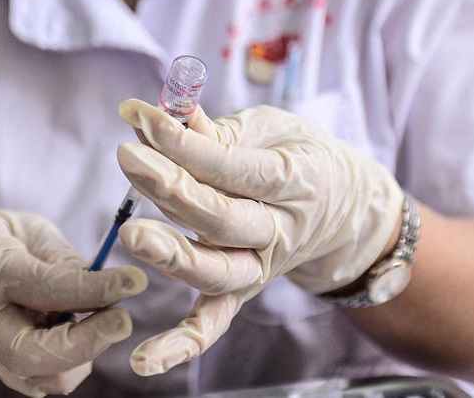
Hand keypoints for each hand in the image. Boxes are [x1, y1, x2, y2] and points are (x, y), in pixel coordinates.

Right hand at [0, 209, 147, 396]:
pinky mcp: (9, 373)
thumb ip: (60, 257)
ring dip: (86, 353)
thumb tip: (104, 285)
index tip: (136, 281)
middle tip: (122, 319)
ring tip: (100, 316)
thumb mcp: (22, 230)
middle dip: (88, 343)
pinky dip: (77, 361)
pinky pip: (51, 380)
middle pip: (38, 355)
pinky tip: (81, 330)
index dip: (96, 288)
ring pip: (48, 377)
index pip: (47, 287)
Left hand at [115, 100, 403, 375]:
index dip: (183, 142)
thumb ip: (214, 125)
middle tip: (128, 157)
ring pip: (217, 272)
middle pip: (221, 217)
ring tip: (132, 234)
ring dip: (173, 255)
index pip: (230, 165)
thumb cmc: (298, 157)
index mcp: (292, 181)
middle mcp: (279, 231)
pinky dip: (182, 345)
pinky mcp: (243, 291)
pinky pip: (214, 324)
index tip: (142, 117)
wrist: (344, 210)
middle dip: (170, 187)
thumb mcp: (269, 127)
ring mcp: (261, 267)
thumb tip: (160, 111)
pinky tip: (144, 362)